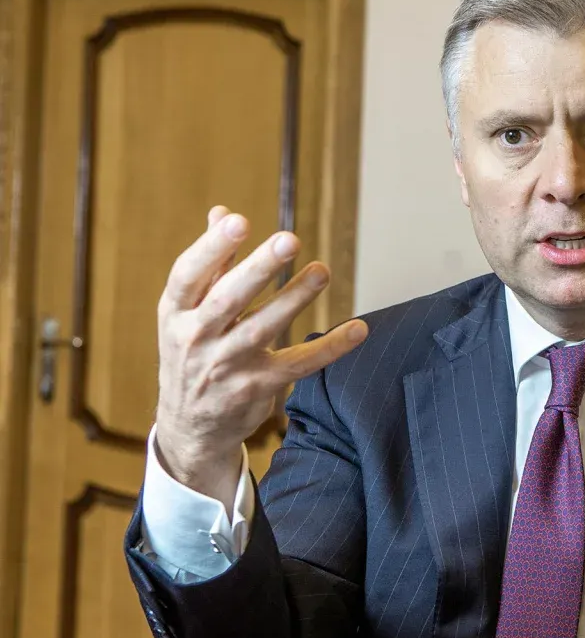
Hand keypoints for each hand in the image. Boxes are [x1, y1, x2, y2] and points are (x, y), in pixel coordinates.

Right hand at [154, 206, 367, 506]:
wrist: (191, 425)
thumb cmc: (192, 352)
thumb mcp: (187, 312)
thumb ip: (210, 264)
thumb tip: (222, 212)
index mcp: (174, 313)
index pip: (187, 276)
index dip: (210, 248)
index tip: (238, 221)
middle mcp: (195, 339)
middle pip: (228, 300)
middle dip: (258, 269)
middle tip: (289, 239)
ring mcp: (226, 366)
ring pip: (263, 329)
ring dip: (295, 299)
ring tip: (322, 270)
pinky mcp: (257, 387)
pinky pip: (300, 363)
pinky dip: (330, 347)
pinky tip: (358, 328)